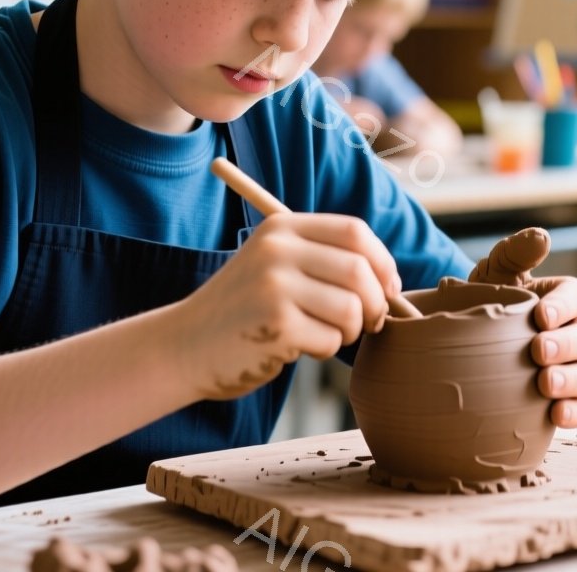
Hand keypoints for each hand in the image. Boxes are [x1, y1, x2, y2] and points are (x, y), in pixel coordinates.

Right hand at [177, 213, 398, 400]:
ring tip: (328, 334)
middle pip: (361, 270)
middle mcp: (277, 250)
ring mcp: (275, 287)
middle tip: (368, 323)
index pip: (355, 232)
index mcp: (281, 228)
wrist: (184, 346)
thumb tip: (392, 281)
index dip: (383, 261)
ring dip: (352, 331)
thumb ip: (323, 260)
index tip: (388, 287)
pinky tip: (300, 347)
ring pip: (352, 308)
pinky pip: (331, 339)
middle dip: (377, 303)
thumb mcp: (274, 266)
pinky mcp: (276, 326)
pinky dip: (326, 350)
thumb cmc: (242, 311)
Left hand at [470, 228, 576, 428]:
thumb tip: (541, 237)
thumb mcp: (498, 273)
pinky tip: (555, 415)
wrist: (475, 345)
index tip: (539, 315)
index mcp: (569, 299)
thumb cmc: (492, 302)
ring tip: (545, 385)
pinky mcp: (576, 398)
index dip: (564, 306)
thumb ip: (516, 253)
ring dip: (573, 381)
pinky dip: (576, 412)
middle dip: (568, 345)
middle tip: (538, 352)